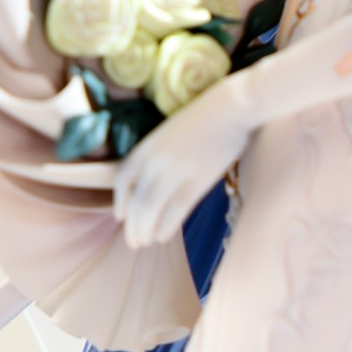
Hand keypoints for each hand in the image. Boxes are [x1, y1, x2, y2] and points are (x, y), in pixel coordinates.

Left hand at [113, 87, 250, 248]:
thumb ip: (157, 154)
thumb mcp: (170, 131)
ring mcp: (176, 172)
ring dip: (145, 231)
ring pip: (151, 209)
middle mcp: (156, 161)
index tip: (120, 217)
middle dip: (132, 226)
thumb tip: (151, 181)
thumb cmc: (205, 118)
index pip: (121, 178)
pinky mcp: (198, 181)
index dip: (119, 201)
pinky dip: (166, 227)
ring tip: (147, 242)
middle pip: (135, 201)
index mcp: (147, 146)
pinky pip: (176, 211)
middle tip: (133, 242)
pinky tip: (163, 236)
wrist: (232, 108)